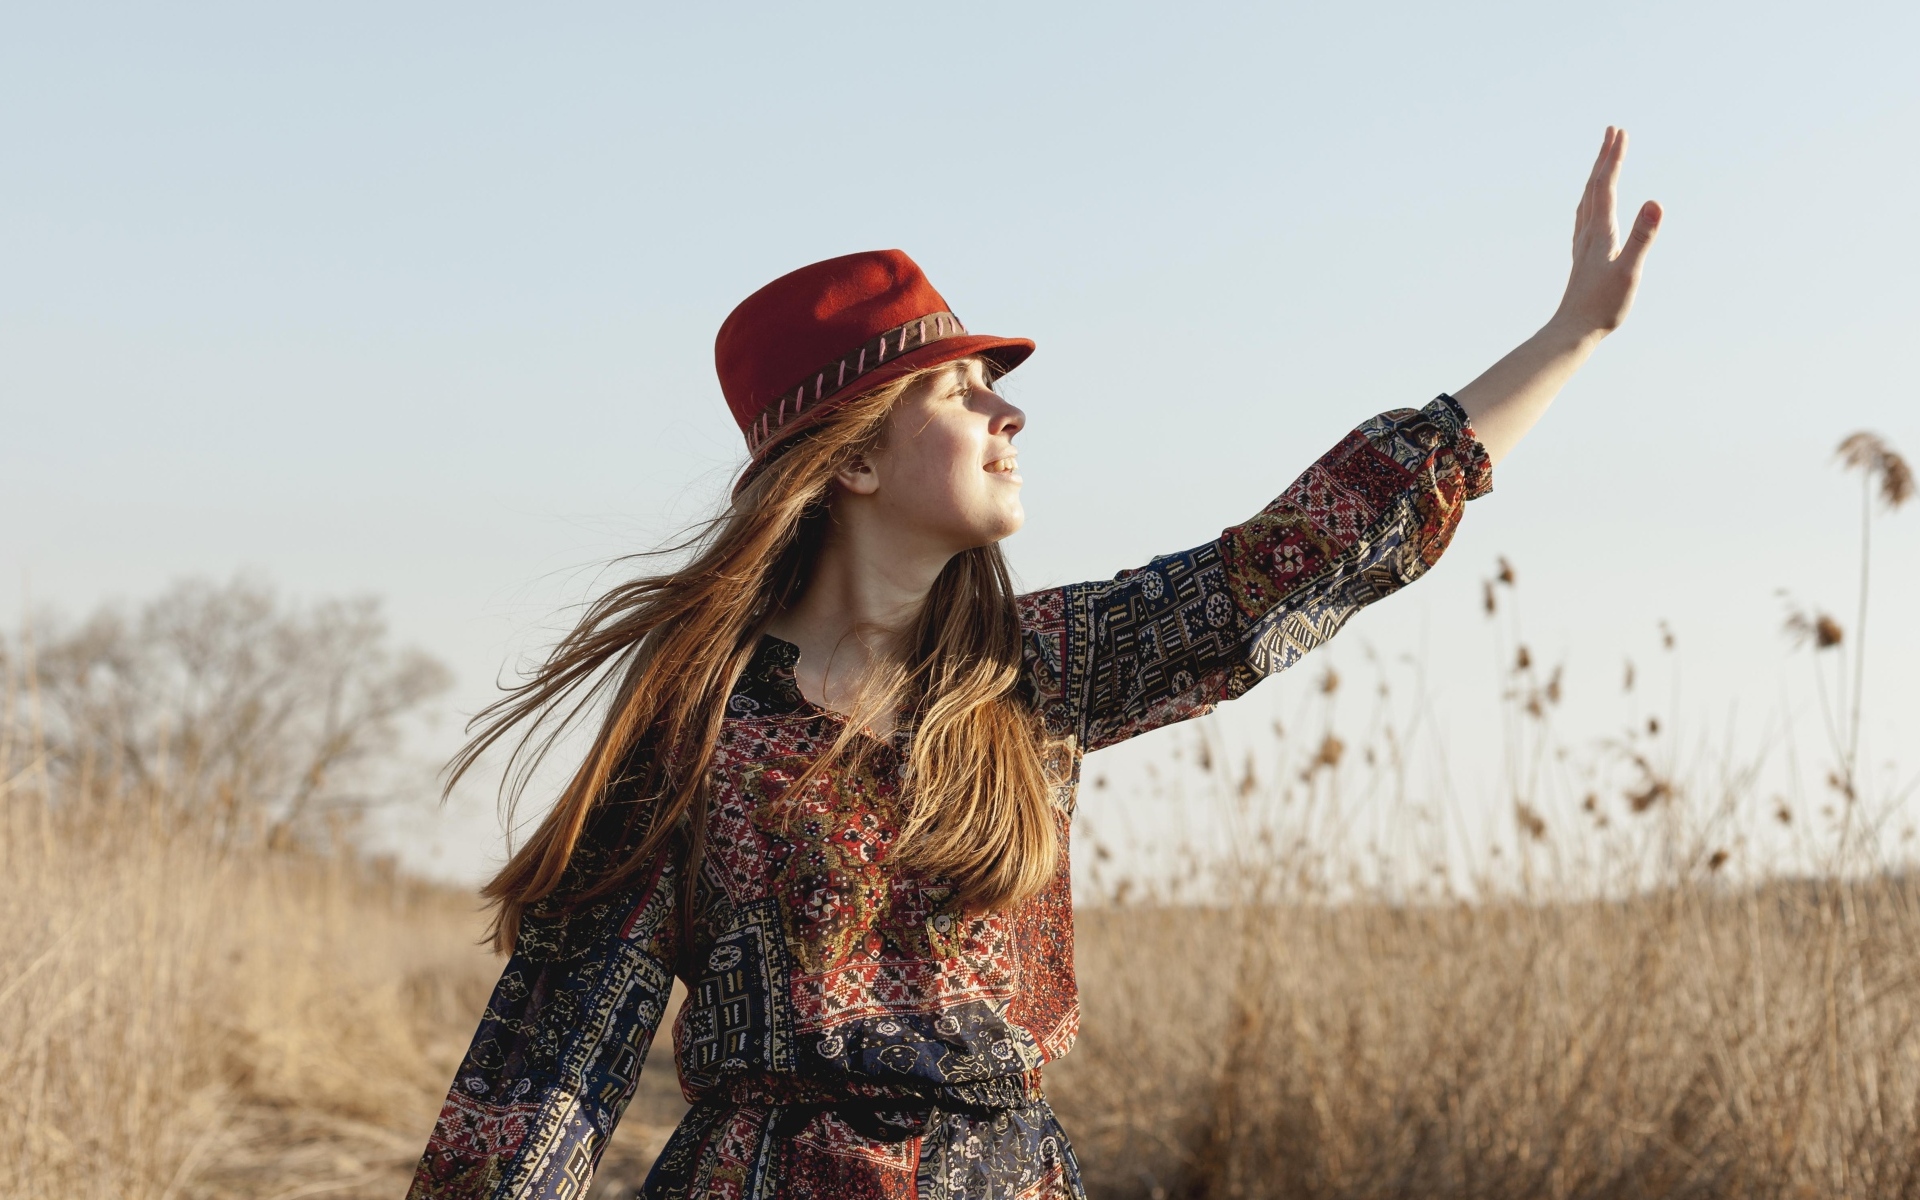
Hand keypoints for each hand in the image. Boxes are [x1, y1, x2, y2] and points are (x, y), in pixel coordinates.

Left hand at [1552, 126, 1661, 336]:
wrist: (1572, 331)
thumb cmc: (1602, 306)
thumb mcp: (1630, 271)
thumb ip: (1643, 237)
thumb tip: (1655, 203)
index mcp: (1600, 231)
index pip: (1606, 185)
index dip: (1614, 157)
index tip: (1621, 132)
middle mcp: (1587, 233)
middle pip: (1594, 186)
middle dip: (1604, 157)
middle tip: (1612, 131)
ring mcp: (1582, 245)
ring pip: (1587, 200)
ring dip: (1596, 176)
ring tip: (1603, 160)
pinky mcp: (1582, 257)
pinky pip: (1584, 218)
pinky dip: (1590, 201)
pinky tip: (1590, 207)